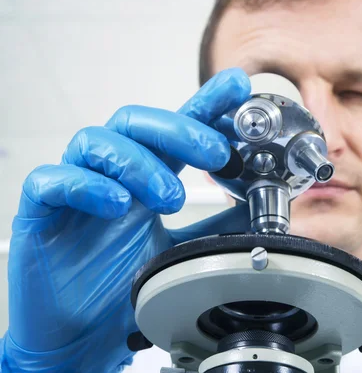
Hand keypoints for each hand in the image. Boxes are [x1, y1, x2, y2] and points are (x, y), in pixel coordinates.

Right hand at [1, 68, 250, 372]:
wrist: (84, 338)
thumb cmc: (125, 290)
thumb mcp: (183, 252)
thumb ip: (216, 227)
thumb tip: (258, 207)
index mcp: (145, 180)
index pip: (174, 130)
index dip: (205, 104)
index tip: (237, 86)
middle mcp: (111, 177)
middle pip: (135, 122)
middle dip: (179, 128)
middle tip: (214, 152)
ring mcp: (75, 191)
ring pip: (95, 142)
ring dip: (139, 162)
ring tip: (169, 198)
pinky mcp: (40, 213)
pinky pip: (52, 180)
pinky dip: (86, 185)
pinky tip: (117, 205)